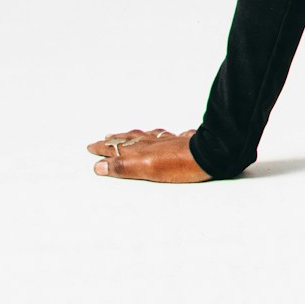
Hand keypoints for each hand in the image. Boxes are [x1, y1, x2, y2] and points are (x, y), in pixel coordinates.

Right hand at [86, 125, 210, 181]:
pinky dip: (156, 135)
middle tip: (104, 138)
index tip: (92, 146)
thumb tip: (100, 166)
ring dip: (132, 136)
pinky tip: (162, 136)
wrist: (212, 154)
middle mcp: (154, 143)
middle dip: (115, 140)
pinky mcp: (183, 143)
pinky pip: (165, 136)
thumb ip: (124, 167)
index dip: (104, 149)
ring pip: (146, 136)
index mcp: (143, 150)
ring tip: (125, 134)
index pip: (118, 148)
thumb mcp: (147, 169)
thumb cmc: (181, 165)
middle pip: (130, 139)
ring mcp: (168, 141)